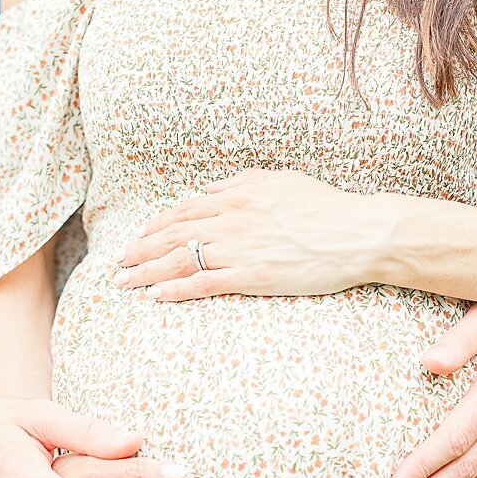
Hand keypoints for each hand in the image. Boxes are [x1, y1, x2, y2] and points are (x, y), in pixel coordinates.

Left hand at [114, 168, 379, 299]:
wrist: (358, 233)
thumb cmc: (326, 206)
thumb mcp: (282, 181)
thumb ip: (242, 182)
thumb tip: (210, 187)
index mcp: (239, 195)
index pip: (185, 210)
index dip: (157, 226)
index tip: (140, 237)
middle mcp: (232, 220)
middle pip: (173, 235)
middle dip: (141, 250)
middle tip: (119, 263)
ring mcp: (241, 249)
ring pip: (181, 260)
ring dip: (148, 272)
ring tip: (125, 282)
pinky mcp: (253, 276)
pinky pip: (205, 283)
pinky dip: (177, 290)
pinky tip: (157, 296)